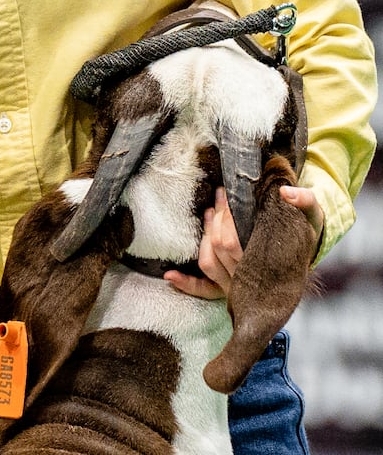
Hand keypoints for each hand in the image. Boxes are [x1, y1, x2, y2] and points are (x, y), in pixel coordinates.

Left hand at [163, 184, 323, 299]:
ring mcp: (238, 287)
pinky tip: (170, 276)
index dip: (226, 218)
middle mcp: (251, 279)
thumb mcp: (314, 218)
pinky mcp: (228, 291)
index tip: (226, 196)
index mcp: (270, 263)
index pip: (236, 242)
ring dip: (204, 238)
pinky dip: (187, 285)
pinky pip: (205, 291)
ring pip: (211, 264)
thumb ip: (306, 202)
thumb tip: (287, 191)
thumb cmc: (305, 234)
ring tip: (209, 213)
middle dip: (216, 220)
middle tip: (219, 197)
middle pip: (222, 249)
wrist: (306, 255)